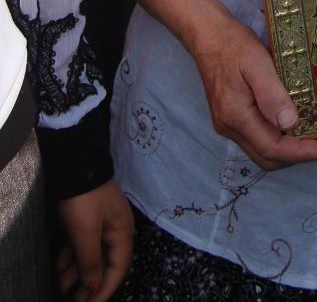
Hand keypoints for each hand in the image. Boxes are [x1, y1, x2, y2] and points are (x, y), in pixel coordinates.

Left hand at [55, 180, 132, 301]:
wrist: (74, 162)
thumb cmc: (84, 198)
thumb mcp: (86, 232)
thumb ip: (91, 261)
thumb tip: (95, 286)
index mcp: (122, 232)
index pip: (118, 268)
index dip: (105, 289)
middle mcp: (114, 229)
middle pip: (105, 263)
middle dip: (90, 285)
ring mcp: (100, 222)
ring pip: (90, 254)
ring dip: (77, 273)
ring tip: (62, 289)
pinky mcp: (87, 217)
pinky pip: (81, 244)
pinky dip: (71, 258)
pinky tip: (60, 270)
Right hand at [189, 12, 316, 171]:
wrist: (207, 35)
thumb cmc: (233, 45)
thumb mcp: (257, 62)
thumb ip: (272, 94)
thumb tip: (290, 124)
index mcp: (236, 116)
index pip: (271, 149)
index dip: (299, 153)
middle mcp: (229, 127)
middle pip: (266, 157)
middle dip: (294, 156)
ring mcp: (227, 124)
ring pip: (260, 150)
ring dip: (285, 149)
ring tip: (310, 135)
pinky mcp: (229, 118)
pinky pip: (255, 138)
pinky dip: (274, 138)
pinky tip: (289, 123)